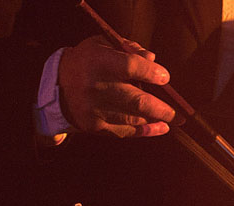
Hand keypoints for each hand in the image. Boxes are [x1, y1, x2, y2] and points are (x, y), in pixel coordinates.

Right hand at [58, 35, 175, 137]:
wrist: (56, 86)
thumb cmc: (87, 62)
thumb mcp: (103, 46)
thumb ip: (129, 49)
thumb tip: (152, 60)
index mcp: (97, 62)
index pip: (130, 67)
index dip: (151, 73)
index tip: (165, 78)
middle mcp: (94, 87)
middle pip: (135, 101)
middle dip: (161, 108)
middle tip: (177, 112)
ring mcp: (94, 109)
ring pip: (132, 119)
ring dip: (155, 120)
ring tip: (170, 119)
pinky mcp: (94, 126)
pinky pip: (123, 132)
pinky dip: (144, 131)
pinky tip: (158, 128)